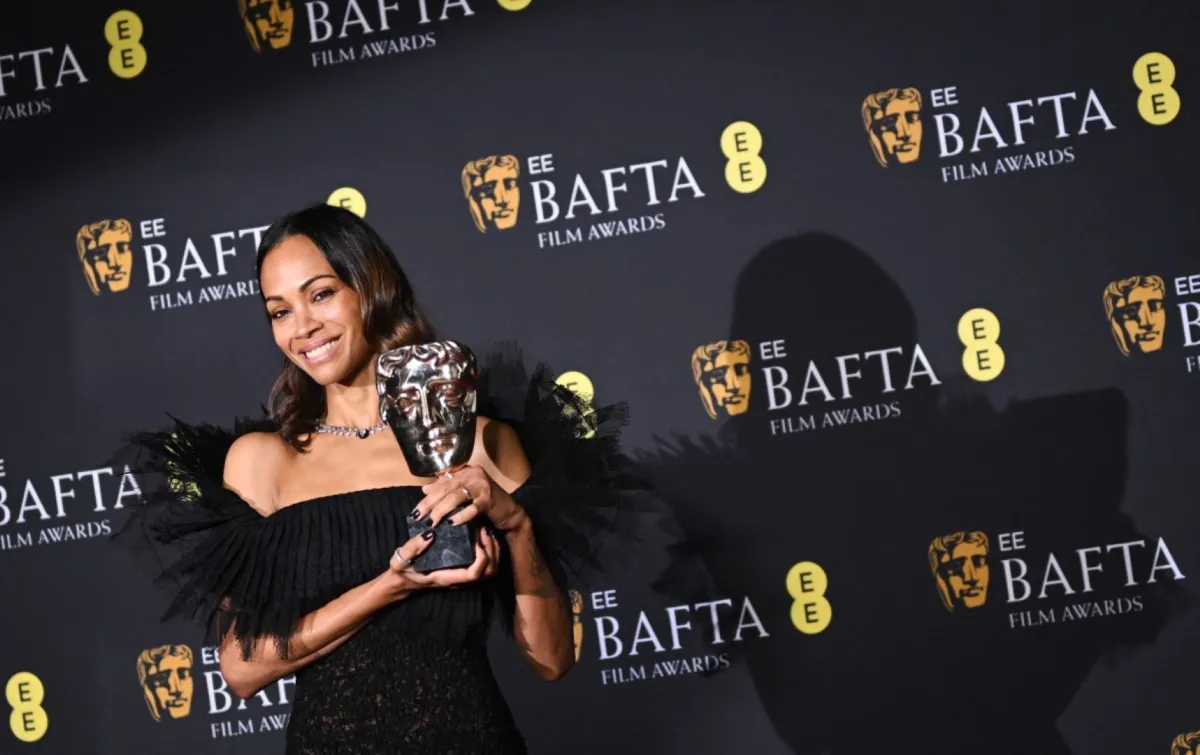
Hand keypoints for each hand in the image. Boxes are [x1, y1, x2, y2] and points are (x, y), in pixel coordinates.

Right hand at [383, 527, 501, 598]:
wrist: (401, 582)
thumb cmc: (402, 571)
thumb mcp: (400, 560)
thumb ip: (412, 548)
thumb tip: (429, 535)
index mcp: (447, 578)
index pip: (474, 574)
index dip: (482, 558)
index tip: (477, 542)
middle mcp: (458, 579)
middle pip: (488, 572)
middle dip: (492, 552)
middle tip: (485, 531)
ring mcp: (461, 574)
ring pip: (490, 568)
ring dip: (492, 550)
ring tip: (485, 531)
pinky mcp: (462, 568)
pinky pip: (484, 563)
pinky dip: (488, 549)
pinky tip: (480, 534)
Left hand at [411, 465, 527, 532]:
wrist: (511, 513)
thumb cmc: (487, 504)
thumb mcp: (466, 494)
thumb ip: (447, 490)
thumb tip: (425, 489)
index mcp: (467, 471)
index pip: (442, 482)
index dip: (428, 495)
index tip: (416, 509)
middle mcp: (474, 475)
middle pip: (446, 488)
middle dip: (430, 504)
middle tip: (418, 517)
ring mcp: (482, 486)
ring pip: (455, 497)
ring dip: (441, 510)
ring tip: (431, 522)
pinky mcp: (489, 500)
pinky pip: (471, 508)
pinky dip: (461, 516)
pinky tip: (451, 523)